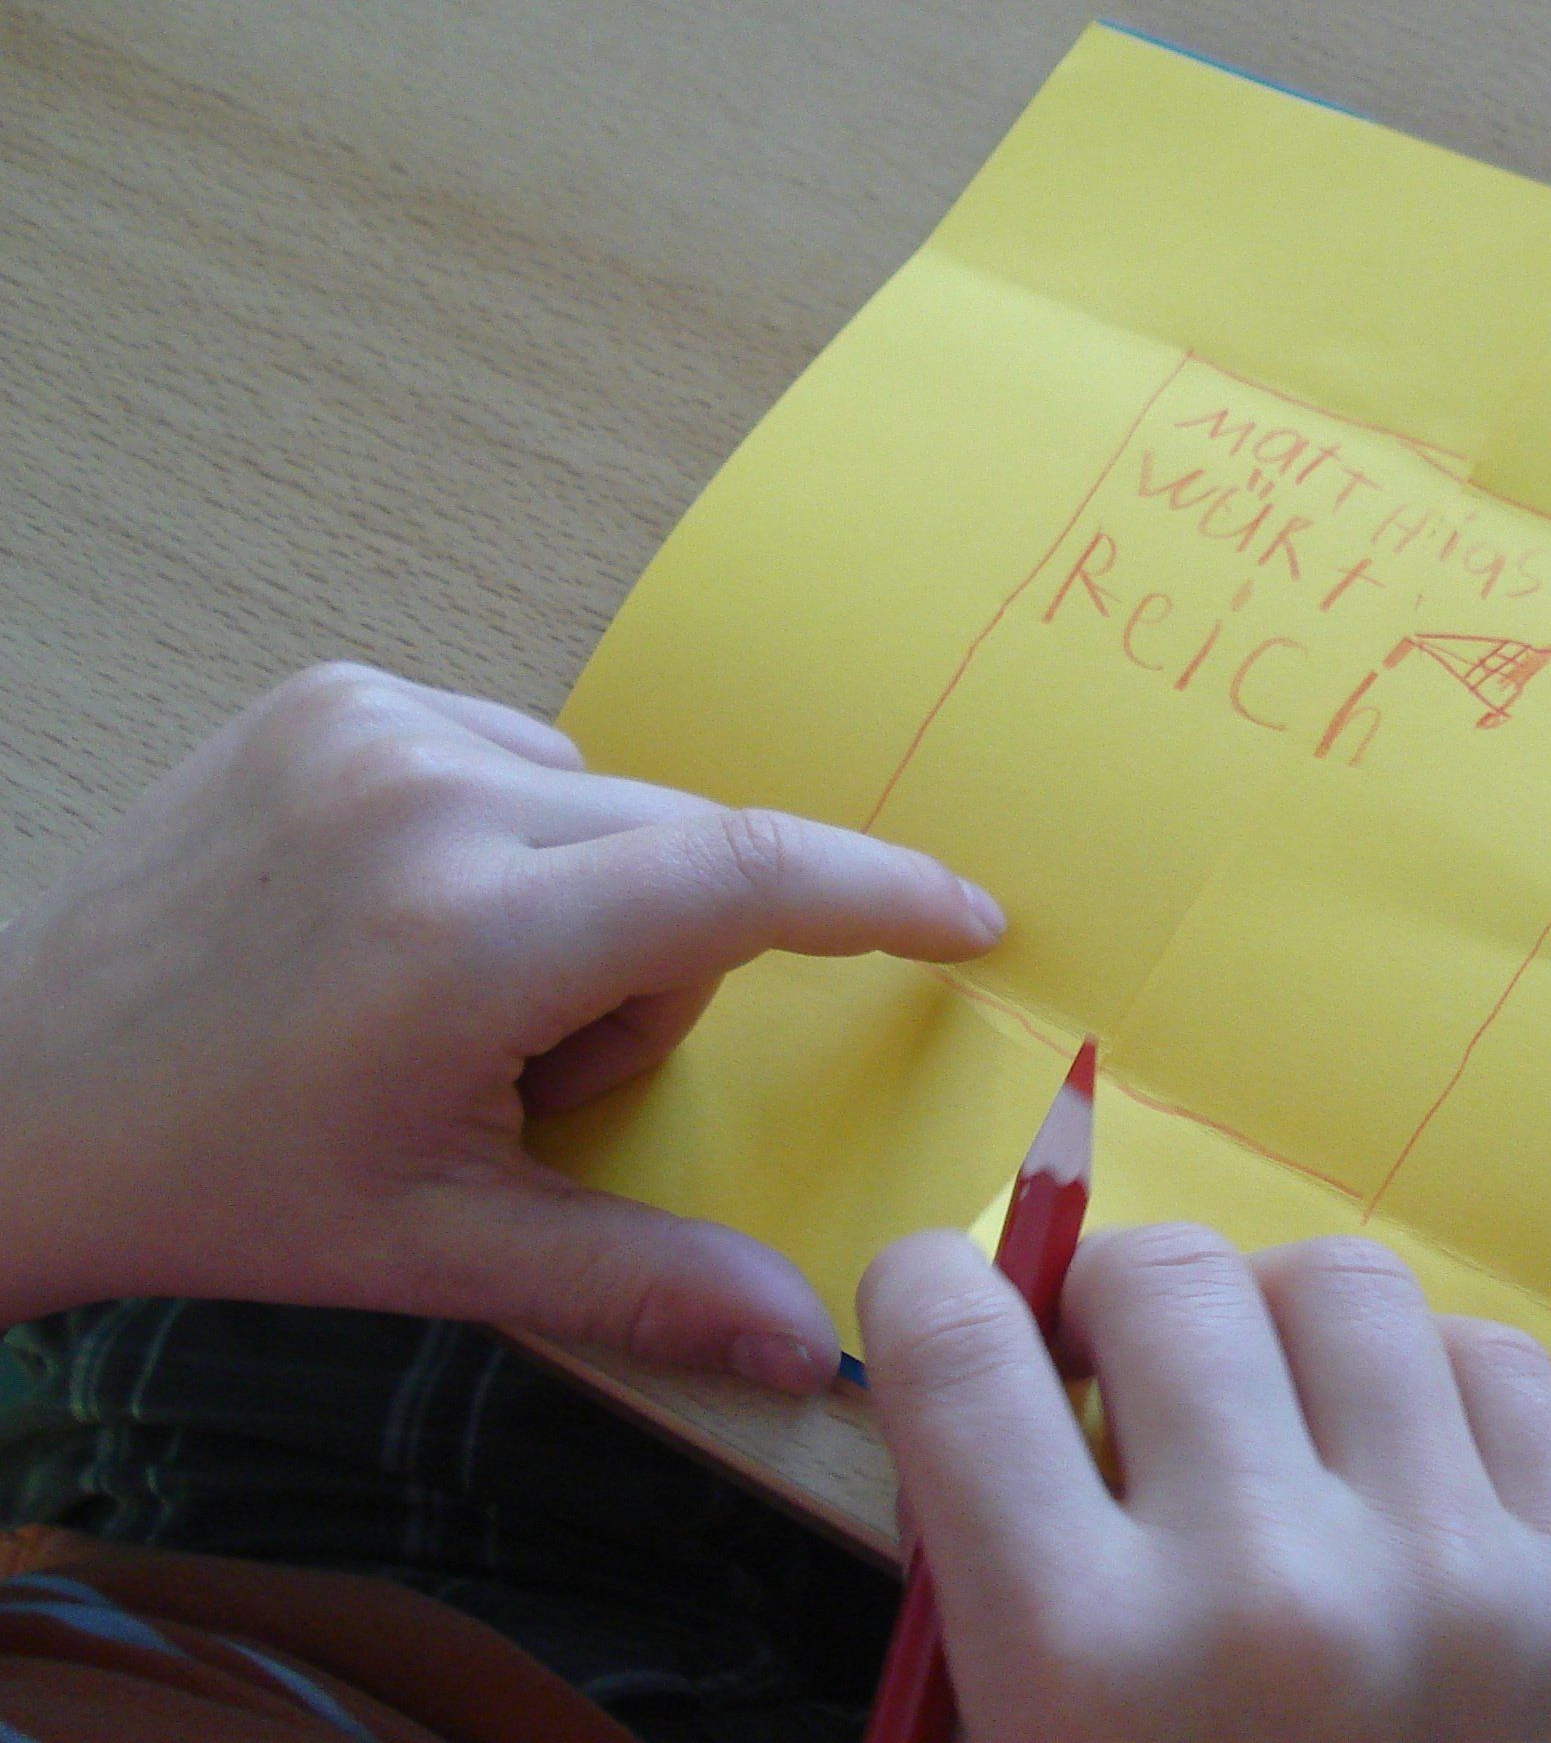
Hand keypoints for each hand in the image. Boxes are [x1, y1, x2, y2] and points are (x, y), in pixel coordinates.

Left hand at [0, 662, 1002, 1389]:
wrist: (8, 1093)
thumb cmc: (223, 1185)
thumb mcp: (439, 1250)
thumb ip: (644, 1282)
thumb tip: (809, 1342)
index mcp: (469, 938)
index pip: (743, 877)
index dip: (880, 895)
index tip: (971, 917)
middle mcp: (431, 797)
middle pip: (684, 851)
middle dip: (656, 967)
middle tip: (529, 1073)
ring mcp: (374, 726)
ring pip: (610, 803)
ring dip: (588, 898)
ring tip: (449, 993)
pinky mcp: (332, 692)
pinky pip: (517, 753)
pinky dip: (511, 834)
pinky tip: (406, 912)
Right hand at [859, 1224, 1550, 1741]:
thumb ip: (989, 1590)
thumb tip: (984, 1371)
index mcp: (1084, 1664)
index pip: (960, 1354)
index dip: (929, 1289)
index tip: (940, 1297)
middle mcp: (1268, 1590)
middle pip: (1164, 1277)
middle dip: (1106, 1304)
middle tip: (1106, 1375)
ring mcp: (1450, 1577)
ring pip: (1338, 1283)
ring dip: (1268, 1323)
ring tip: (1259, 1408)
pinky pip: (1492, 1361)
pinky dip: (1422, 1381)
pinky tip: (1389, 1464)